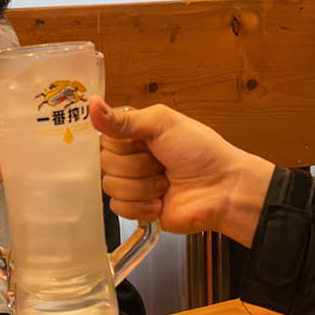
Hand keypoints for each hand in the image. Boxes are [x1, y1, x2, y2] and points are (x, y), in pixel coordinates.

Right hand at [89, 98, 275, 246]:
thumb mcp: (162, 124)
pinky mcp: (138, 210)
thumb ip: (123, 119)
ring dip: (142, 186)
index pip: (104, 138)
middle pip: (105, 164)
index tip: (144, 143)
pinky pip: (118, 209)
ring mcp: (135, 184)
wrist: (222, 189)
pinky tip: (160, 202)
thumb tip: (91, 104)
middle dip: (137, 166)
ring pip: (111, 186)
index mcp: (136, 133)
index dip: (122, 144)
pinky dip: (141, 207)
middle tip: (161, 163)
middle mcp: (133, 158)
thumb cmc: (201, 151)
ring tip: (165, 183)